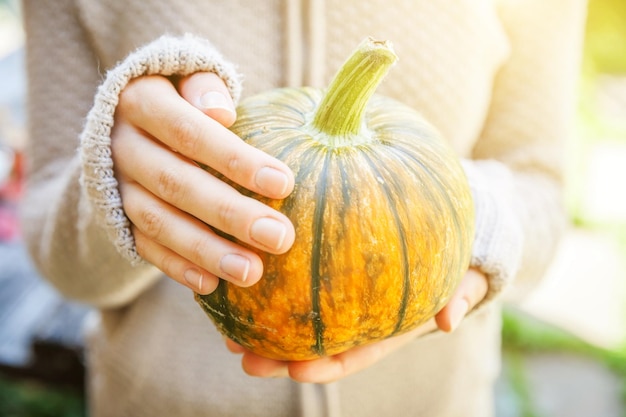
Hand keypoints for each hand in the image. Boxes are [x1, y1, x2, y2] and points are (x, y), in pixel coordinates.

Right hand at [111, 72, 294, 293]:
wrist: (127, 125)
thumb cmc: (179, 100)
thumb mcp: (187, 78)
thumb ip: (204, 87)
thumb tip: (222, 112)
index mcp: (141, 103)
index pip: (189, 132)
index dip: (234, 159)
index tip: (284, 184)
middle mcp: (123, 146)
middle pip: (176, 183)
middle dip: (230, 214)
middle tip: (279, 238)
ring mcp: (116, 187)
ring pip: (158, 222)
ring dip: (206, 250)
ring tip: (251, 272)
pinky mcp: (117, 218)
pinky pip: (144, 246)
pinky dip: (177, 267)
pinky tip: (212, 284)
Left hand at [226, 268, 487, 382]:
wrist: (454, 232)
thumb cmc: (456, 258)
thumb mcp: (467, 275)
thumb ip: (461, 295)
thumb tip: (451, 320)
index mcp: (384, 327)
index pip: (352, 354)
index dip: (324, 366)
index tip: (297, 371)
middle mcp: (358, 316)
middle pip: (313, 341)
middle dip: (278, 354)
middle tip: (244, 356)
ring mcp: (343, 294)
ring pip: (299, 314)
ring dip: (263, 322)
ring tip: (227, 326)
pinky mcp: (333, 265)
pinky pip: (301, 276)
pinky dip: (275, 280)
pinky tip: (246, 268)